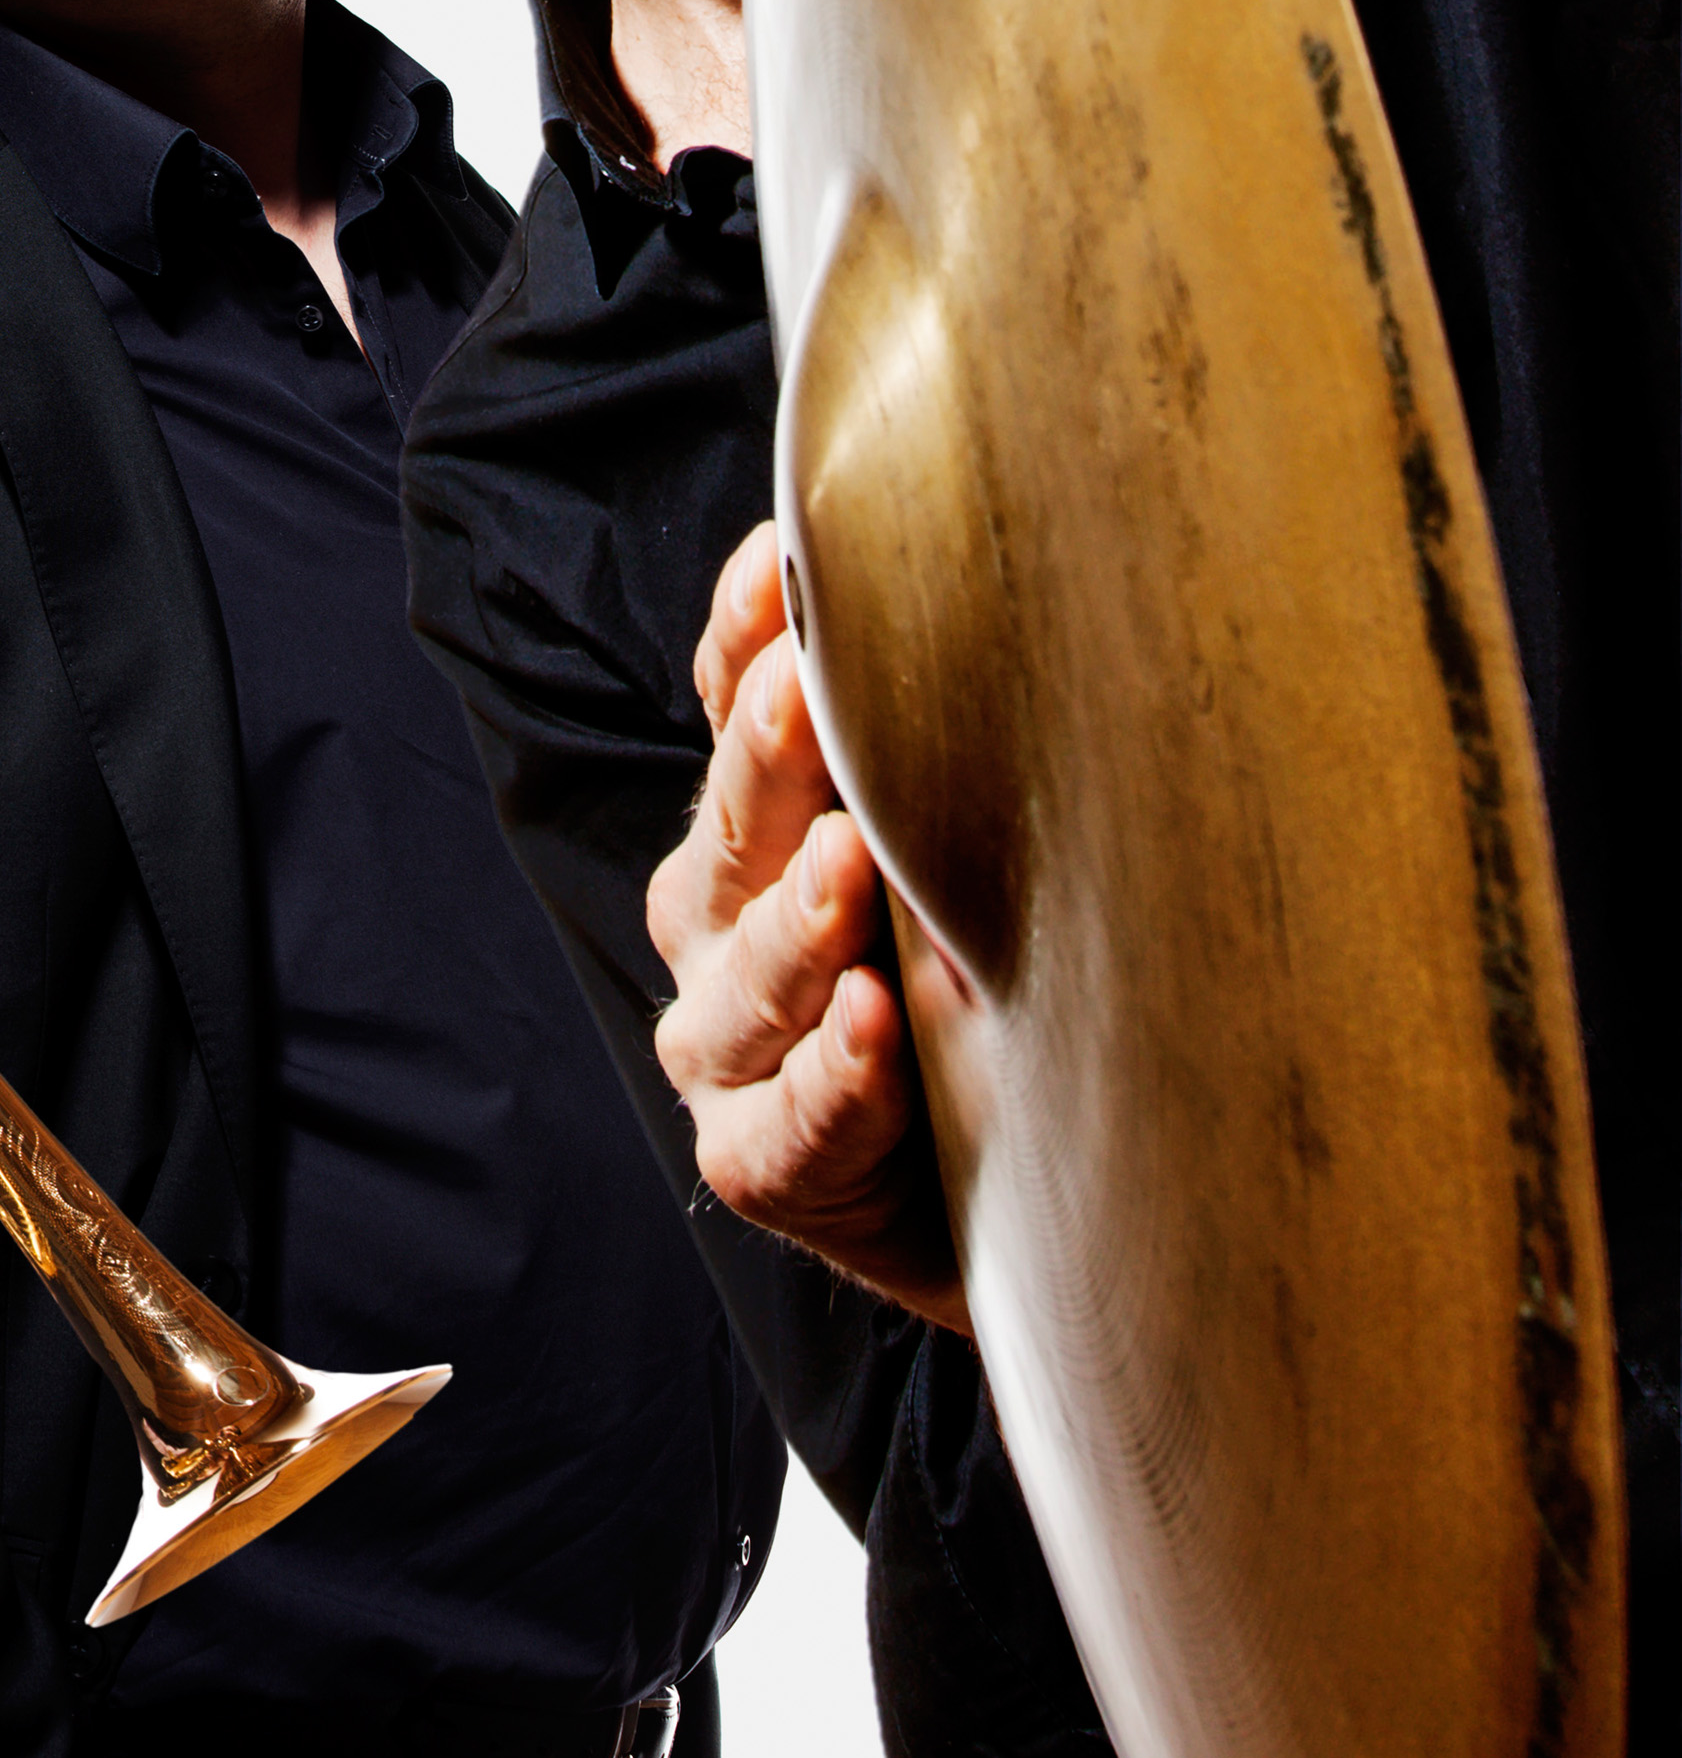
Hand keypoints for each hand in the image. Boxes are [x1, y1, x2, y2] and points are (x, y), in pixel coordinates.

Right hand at [644, 524, 969, 1331]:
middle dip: (767, 759)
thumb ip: (962, 763)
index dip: (747, 638)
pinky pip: (786, 1121)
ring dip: (797, 923)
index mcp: (756, 824)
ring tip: (846, 868)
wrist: (1015, 1199)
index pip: (730, 708)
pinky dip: (832, 1073)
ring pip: (745, 978)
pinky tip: (870, 1024)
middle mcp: (717, 921)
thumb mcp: (968, 862)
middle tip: (801, 694)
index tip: (781, 557)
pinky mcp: (756, 1159)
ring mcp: (723, 1045)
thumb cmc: (985, 997)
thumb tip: (1041, 607)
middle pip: (734, 828)